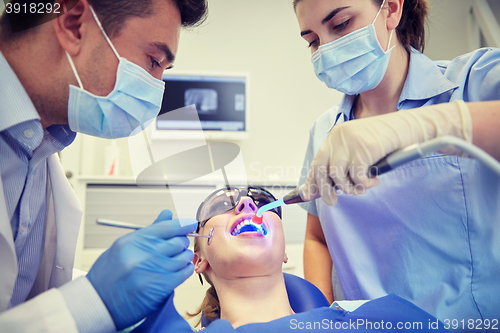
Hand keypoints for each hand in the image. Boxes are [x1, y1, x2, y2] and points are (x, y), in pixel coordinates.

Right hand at [86, 210, 196, 329]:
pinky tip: (178, 270)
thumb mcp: (124, 246)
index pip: (168, 227)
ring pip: (183, 257)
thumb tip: (168, 214)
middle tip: (177, 247)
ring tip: (176, 260)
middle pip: (178, 241)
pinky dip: (184, 269)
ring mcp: (155, 270)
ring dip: (183, 257)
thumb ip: (149, 231)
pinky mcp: (162, 286)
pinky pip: (184, 272)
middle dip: (181, 242)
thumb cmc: (109, 274)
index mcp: (135, 240)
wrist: (99, 302)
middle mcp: (145, 253)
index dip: (183, 224)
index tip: (190, 224)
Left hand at [303, 100, 472, 204]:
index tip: (308, 195)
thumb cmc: (386, 142)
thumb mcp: (359, 151)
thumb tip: (327, 187)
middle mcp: (338, 137)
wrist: (409, 128)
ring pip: (337, 175)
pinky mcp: (363, 148)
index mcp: (335, 136)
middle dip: (325, 190)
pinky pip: (356, 176)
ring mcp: (350, 141)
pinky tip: (374, 179)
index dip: (311, 181)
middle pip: (321, 169)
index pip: (316, 161)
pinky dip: (364, 183)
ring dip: (349, 188)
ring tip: (362, 188)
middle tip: (333, 201)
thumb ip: (344, 163)